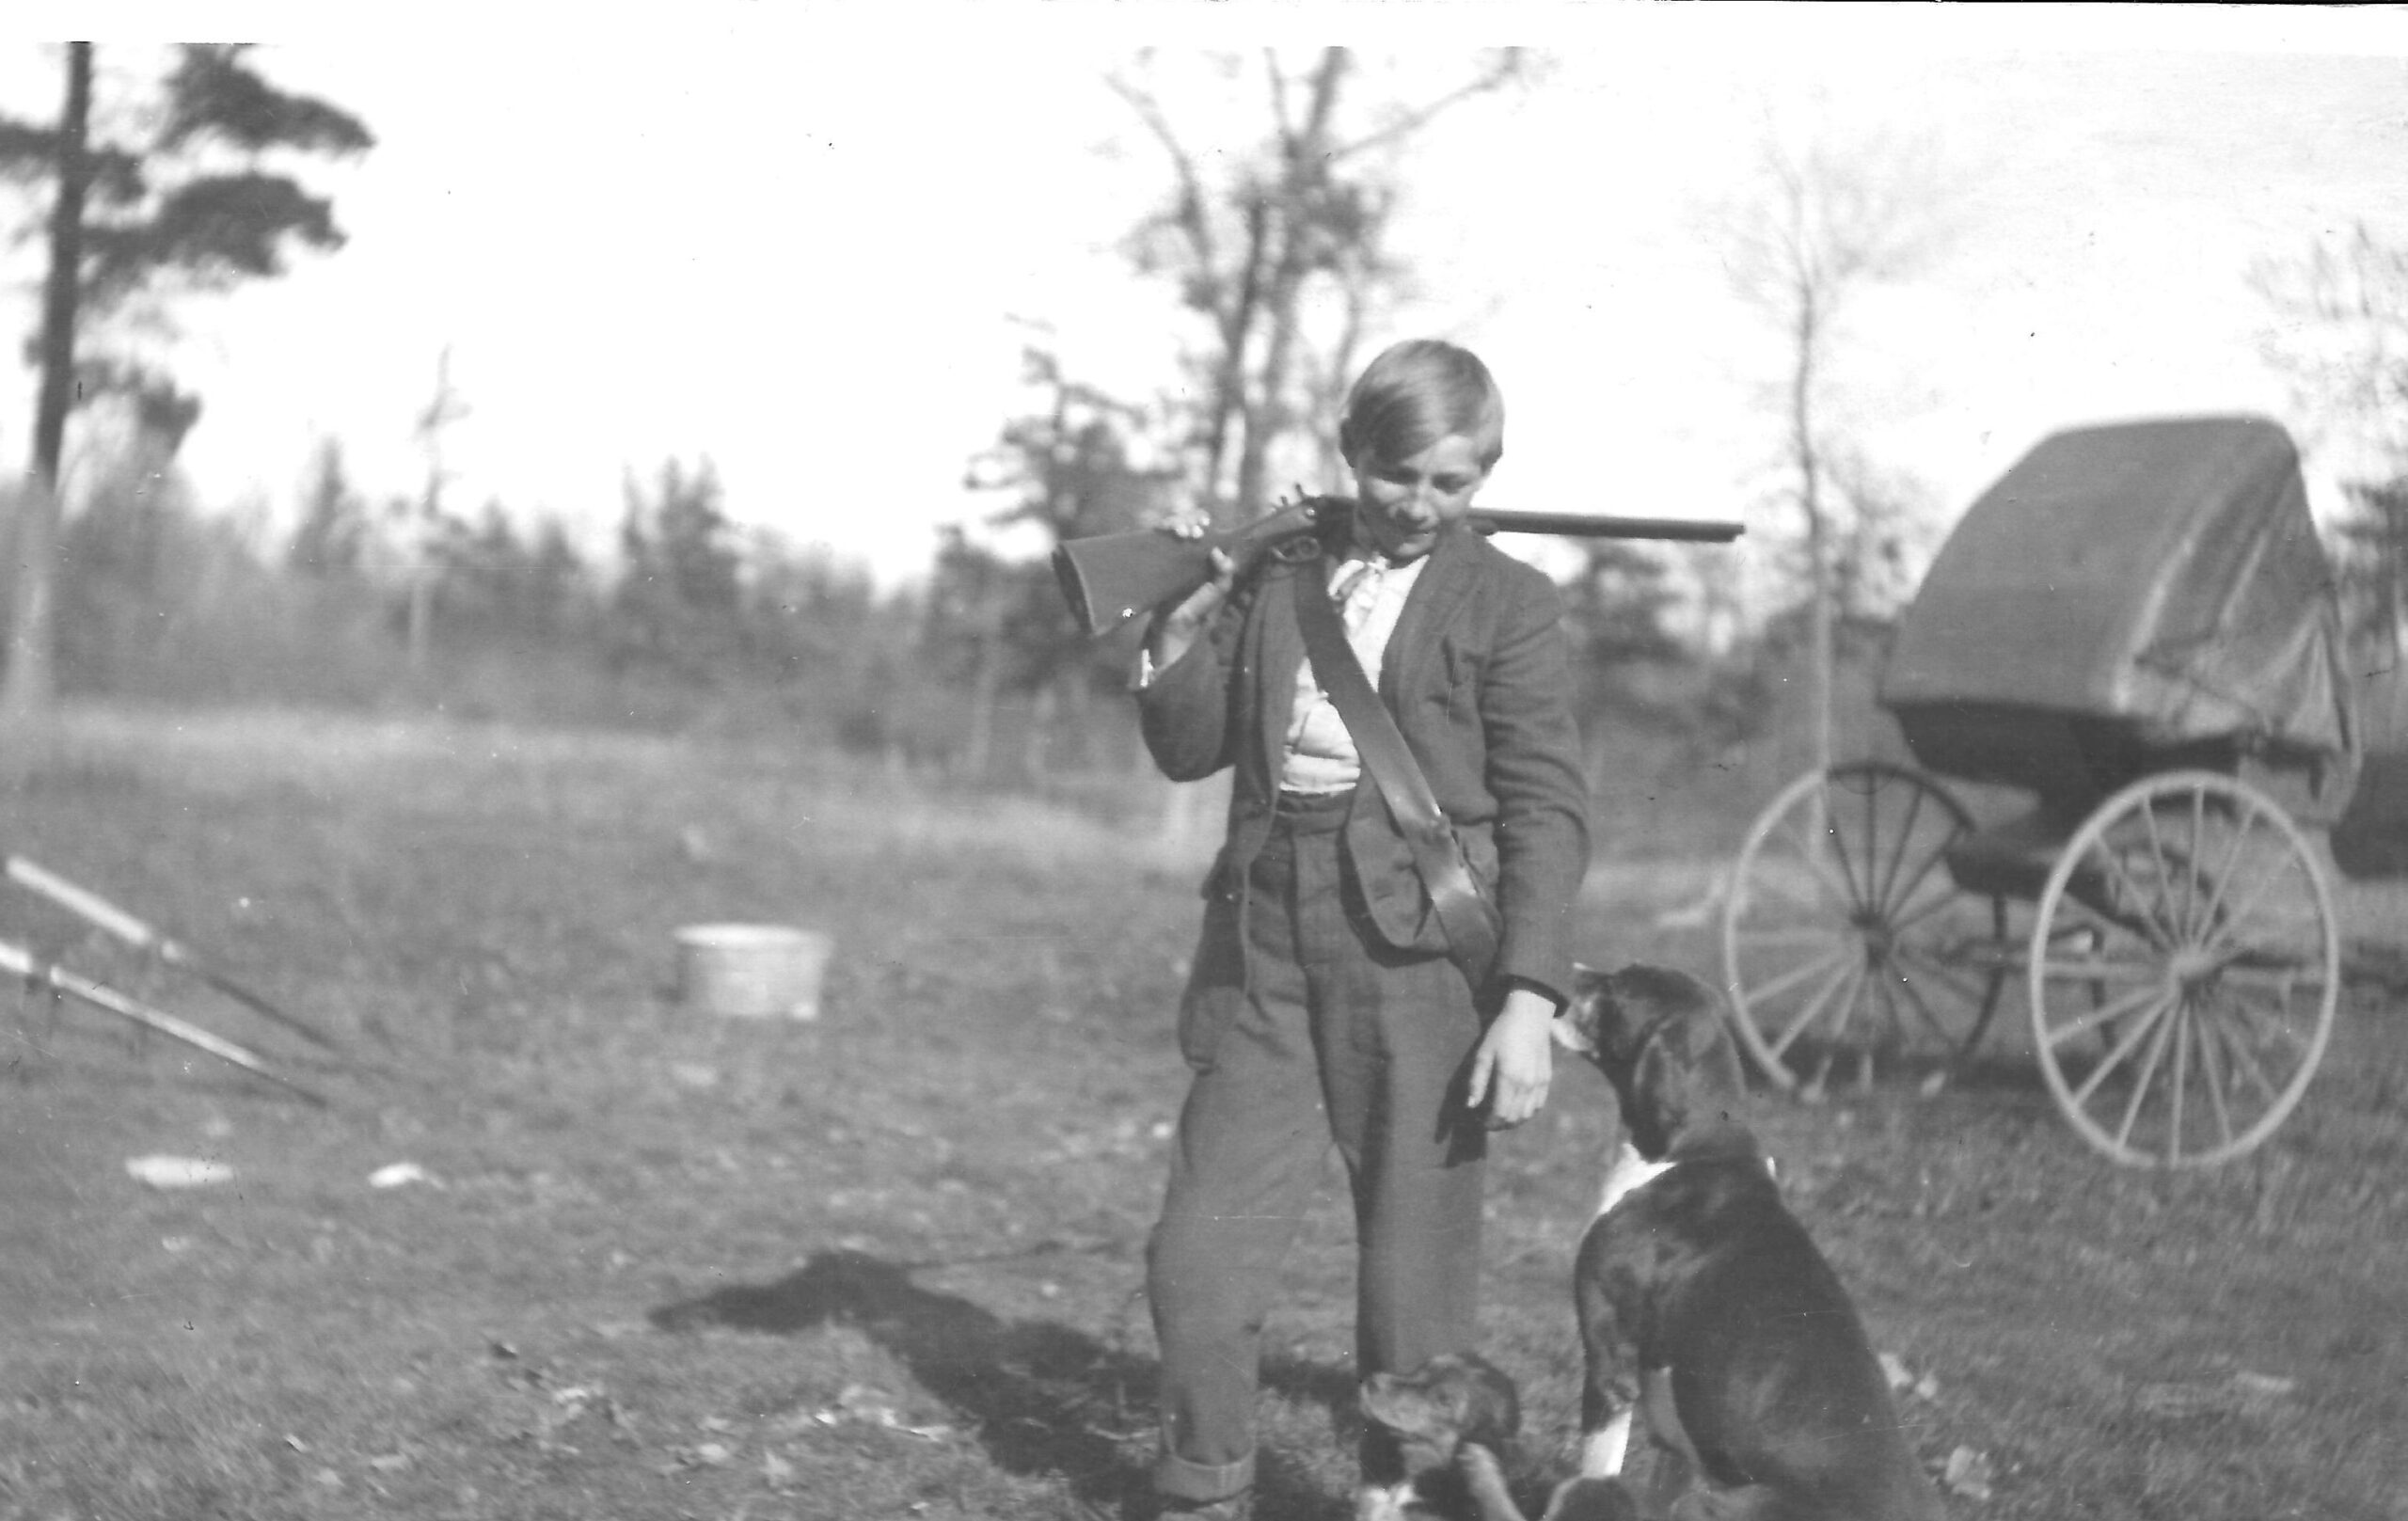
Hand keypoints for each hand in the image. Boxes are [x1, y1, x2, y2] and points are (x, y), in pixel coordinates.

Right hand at [1146, 523, 1236, 670]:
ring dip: (1177, 522)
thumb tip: (1216, 551)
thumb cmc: (1198, 607)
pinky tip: (1164, 531)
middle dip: (1190, 520)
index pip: (1203, 527)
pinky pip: (1156, 536)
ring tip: (1180, 533)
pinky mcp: (1155, 557)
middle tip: (1193, 532)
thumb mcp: (1218, 590)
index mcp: (1204, 553)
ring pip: (1171, 525)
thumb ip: (1225, 571)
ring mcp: (1170, 552)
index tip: (1203, 524)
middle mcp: (1187, 549)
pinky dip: (1161, 527)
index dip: (1202, 520)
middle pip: (1187, 522)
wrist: (1173, 625)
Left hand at [1467, 986, 1555, 1129]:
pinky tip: (1516, 1106)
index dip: (1489, 1123)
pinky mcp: (1546, 1079)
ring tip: (1501, 1114)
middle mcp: (1527, 1084)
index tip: (1480, 1121)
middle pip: (1514, 1118)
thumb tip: (1470, 1105)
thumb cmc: (1501, 1033)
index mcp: (1509, 1079)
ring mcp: (1539, 1083)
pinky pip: (1538, 1105)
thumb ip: (1476, 1082)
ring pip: (1527, 1115)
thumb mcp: (1483, 1054)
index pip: (1500, 1114)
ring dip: (1513, 1120)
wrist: (1529, 1017)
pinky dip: (1526, 1112)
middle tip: (1487, 1119)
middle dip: (1499, 1124)